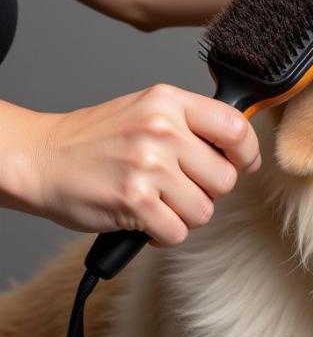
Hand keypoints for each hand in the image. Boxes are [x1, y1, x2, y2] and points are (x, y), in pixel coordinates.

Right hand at [16, 84, 259, 245]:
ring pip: (204, 210)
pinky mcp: (134, 202)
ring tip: (159, 202)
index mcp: (170, 102)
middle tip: (181, 187)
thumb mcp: (149, 110)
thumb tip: (240, 145)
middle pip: (226, 178)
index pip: (236, 127)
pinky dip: (163, 234)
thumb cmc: (97, 138)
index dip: (247, 153)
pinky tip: (145, 219)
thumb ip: (192, 123)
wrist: (40, 158)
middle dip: (208, 191)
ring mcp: (148, 166)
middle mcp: (162, 130)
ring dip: (184, 215)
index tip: (242, 164)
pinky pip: (177, 232)